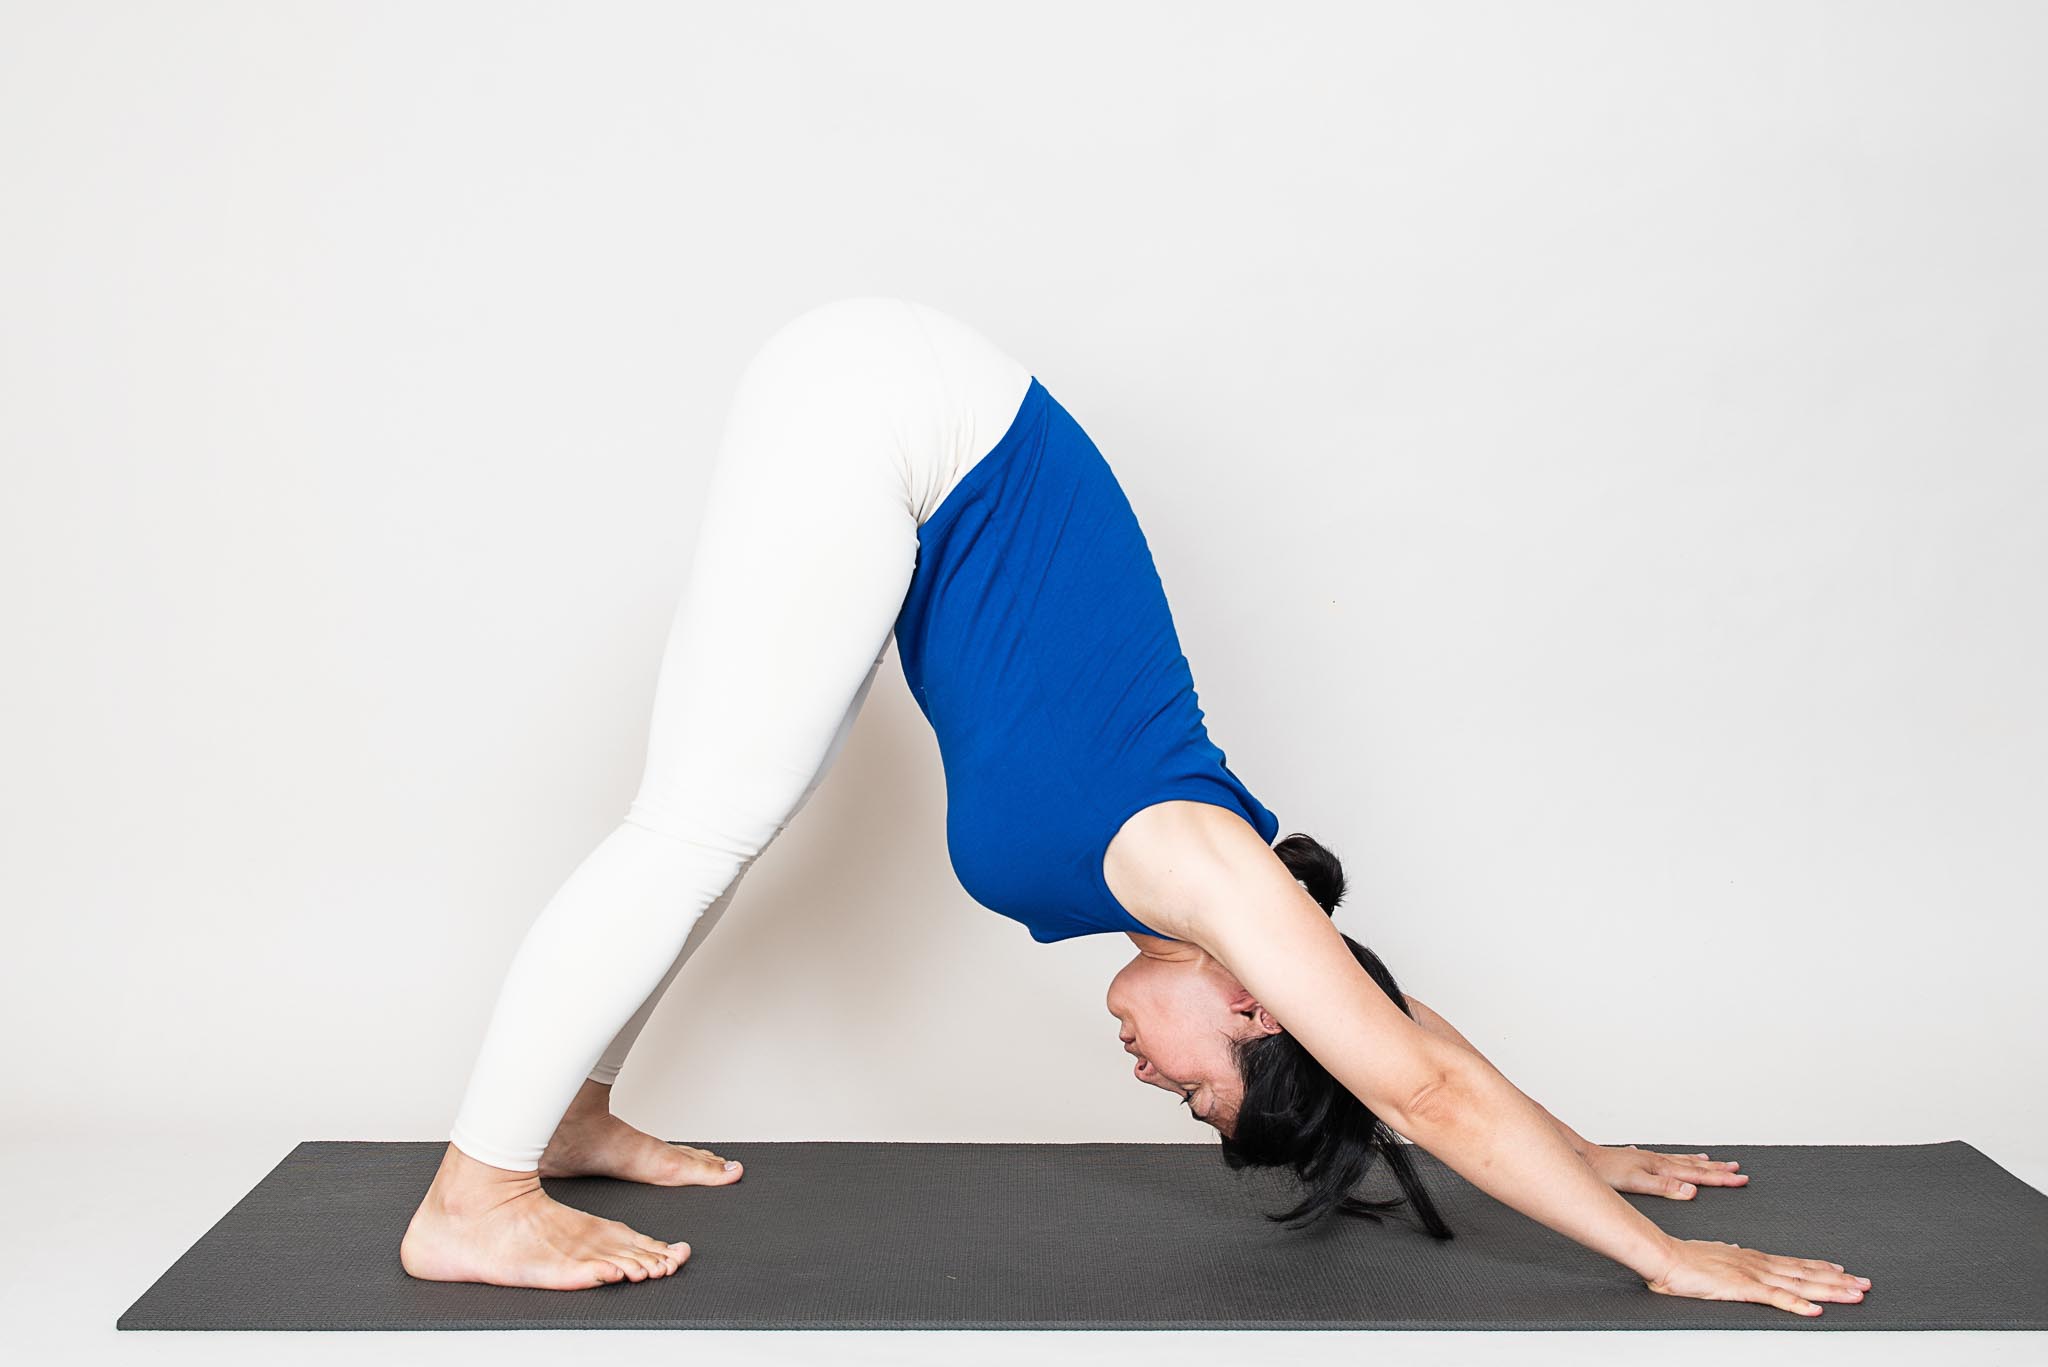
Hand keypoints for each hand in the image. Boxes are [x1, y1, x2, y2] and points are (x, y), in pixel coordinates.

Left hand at [1582, 1144, 1747, 1198]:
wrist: (1587, 1159)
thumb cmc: (1608, 1172)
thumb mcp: (1638, 1183)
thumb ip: (1665, 1187)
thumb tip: (1692, 1190)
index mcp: (1663, 1168)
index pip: (1699, 1175)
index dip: (1721, 1179)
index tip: (1741, 1179)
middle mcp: (1660, 1161)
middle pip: (1696, 1166)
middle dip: (1719, 1170)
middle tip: (1739, 1171)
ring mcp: (1652, 1160)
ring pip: (1684, 1161)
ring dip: (1703, 1163)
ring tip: (1718, 1162)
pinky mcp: (1642, 1161)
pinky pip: (1670, 1159)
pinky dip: (1682, 1159)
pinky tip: (1680, 1159)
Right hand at [1646, 1237, 1871, 1316]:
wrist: (1666, 1257)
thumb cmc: (1684, 1259)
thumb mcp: (1714, 1256)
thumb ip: (1729, 1257)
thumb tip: (1737, 1253)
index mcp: (1753, 1259)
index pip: (1795, 1264)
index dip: (1820, 1268)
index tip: (1841, 1269)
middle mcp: (1759, 1265)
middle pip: (1807, 1274)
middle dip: (1838, 1281)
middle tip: (1865, 1284)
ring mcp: (1754, 1276)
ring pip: (1800, 1285)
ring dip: (1830, 1290)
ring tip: (1855, 1294)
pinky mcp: (1743, 1288)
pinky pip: (1776, 1298)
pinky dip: (1798, 1305)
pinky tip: (1815, 1310)